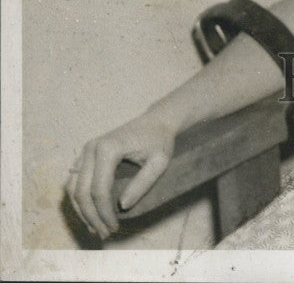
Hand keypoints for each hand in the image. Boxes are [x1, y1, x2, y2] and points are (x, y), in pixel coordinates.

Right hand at [66, 114, 175, 241]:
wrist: (156, 121)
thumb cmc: (159, 140)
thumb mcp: (159, 162)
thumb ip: (142, 183)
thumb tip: (122, 207)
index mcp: (108, 148)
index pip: (99, 189)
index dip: (104, 213)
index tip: (115, 228)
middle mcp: (92, 147)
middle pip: (81, 191)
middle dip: (91, 216)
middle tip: (105, 233)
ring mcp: (87, 149)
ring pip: (73, 187)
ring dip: (82, 211)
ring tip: (96, 228)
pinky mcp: (86, 153)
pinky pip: (75, 180)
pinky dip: (79, 199)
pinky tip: (90, 213)